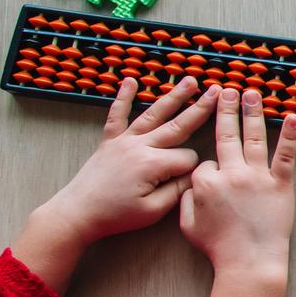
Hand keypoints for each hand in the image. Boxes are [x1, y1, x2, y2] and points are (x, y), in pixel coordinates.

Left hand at [16, 77, 216, 292]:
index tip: (189, 180)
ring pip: (154, 114)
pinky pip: (117, 116)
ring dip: (173, 96)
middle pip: (178, 125)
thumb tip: (195, 176)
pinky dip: (123, 98)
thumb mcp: (153, 211)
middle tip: (217, 91)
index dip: (192, 169)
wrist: (77, 213)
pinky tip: (130, 81)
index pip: (187, 159)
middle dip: (200, 109)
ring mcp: (124, 140)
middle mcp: (140, 146)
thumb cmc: (115, 215)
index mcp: (152, 164)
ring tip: (190, 81)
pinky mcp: (110, 141)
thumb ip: (177, 191)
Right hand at [180, 88, 295, 296]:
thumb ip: (184, 200)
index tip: (212, 179)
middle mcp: (231, 174)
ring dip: (252, 113)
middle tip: (226, 90)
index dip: (206, 170)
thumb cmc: (219, 248)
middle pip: (226, 136)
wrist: (249, 262)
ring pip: (253, 138)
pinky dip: (290, 135)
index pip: (204, 163)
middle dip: (225, 110)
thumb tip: (189, 184)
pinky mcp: (281, 184)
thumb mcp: (188, 225)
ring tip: (252, 94)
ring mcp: (257, 177)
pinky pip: (285, 155)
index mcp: (206, 184)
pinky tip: (293, 117)